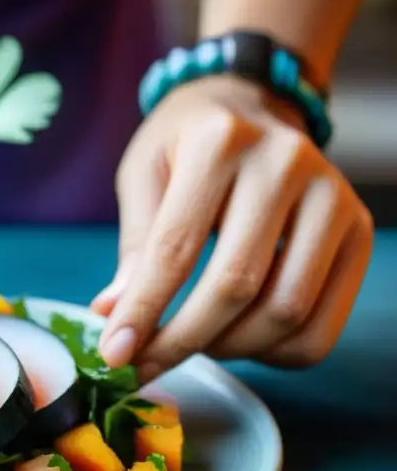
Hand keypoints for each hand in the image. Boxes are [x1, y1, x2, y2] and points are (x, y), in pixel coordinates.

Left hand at [92, 76, 372, 380]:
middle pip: (235, 285)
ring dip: (229, 349)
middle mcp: (286, 164)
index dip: (143, 311)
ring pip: (284, 312)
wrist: (253, 105)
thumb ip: (135, 246)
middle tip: (144, 365)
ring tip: (192, 342)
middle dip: (181, 341)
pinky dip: (274, 353)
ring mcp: (333, 198)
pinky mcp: (358, 232)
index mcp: (219, 143)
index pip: (175, 248)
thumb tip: (113, 317)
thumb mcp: (144, 176)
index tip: (114, 355)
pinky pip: (321, 326)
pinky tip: (238, 339)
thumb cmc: (186, 145)